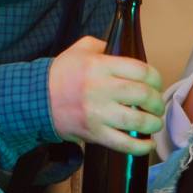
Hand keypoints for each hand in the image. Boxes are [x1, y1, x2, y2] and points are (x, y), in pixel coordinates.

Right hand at [48, 36, 163, 155]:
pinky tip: (147, 144)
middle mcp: (101, 89)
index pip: (141, 70)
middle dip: (156, 101)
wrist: (36, 99)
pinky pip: (123, 143)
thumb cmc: (61, 73)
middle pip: (143, 95)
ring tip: (154, 122)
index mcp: (100, 66)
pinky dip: (140, 147)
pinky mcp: (94, 133)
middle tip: (156, 105)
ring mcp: (98, 113)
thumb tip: (122, 49)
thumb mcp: (80, 50)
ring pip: (137, 120)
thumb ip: (102, 45)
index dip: (156, 78)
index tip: (156, 84)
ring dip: (153, 123)